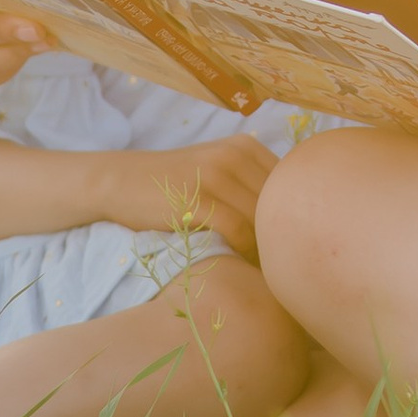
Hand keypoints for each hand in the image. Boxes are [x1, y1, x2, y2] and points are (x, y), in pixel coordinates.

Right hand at [98, 133, 275, 258]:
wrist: (121, 181)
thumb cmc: (173, 184)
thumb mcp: (216, 168)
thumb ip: (250, 182)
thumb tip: (292, 217)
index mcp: (245, 146)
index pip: (289, 183)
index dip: (296, 214)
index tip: (292, 242)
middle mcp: (235, 155)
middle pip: (278, 202)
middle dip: (283, 234)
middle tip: (284, 263)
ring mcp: (215, 176)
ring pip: (261, 218)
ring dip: (267, 247)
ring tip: (268, 270)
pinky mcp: (196, 200)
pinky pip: (237, 230)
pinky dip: (246, 251)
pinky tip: (244, 265)